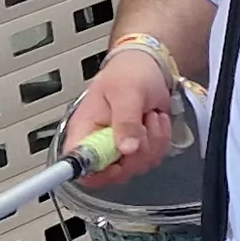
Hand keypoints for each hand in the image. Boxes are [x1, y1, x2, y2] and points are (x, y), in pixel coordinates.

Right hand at [66, 46, 178, 187]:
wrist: (148, 66)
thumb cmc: (130, 73)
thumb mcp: (126, 92)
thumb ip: (126, 120)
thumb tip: (126, 149)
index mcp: (85, 130)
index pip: (78, 166)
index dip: (96, 173)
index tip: (117, 162)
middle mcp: (99, 144)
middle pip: (113, 173)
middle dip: (137, 152)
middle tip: (142, 124)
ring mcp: (119, 149)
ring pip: (137, 167)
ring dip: (152, 141)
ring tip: (147, 116)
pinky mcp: (138, 149)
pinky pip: (152, 159)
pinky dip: (161, 140)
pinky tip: (155, 121)